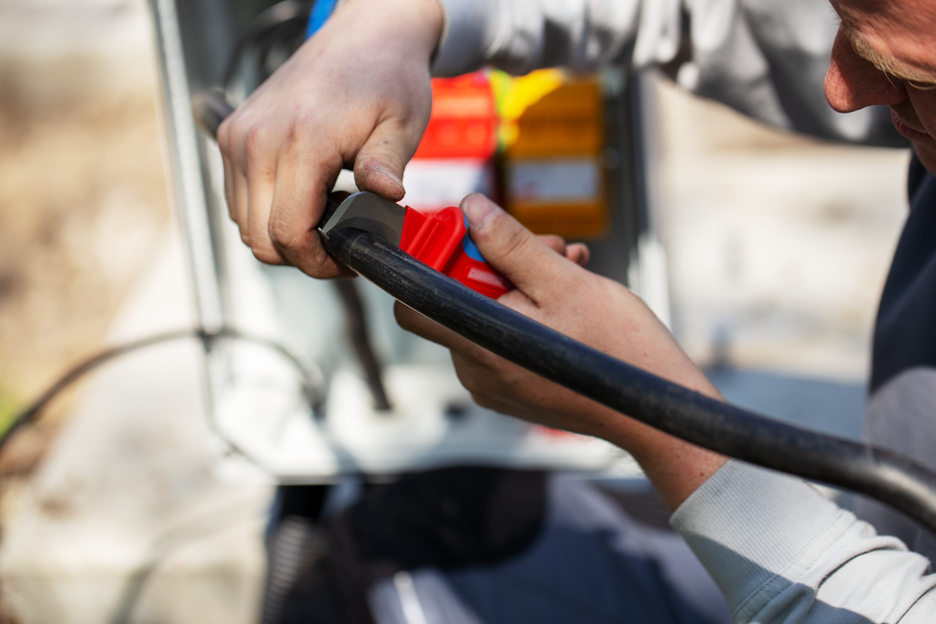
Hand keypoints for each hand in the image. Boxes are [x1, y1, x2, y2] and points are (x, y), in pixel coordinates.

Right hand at [217, 0, 442, 276]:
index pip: (288, 232)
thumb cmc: (387, 76)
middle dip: (303, 253)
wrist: (365, 34)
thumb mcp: (402, 125)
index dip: (319, 262)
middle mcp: (257, 139)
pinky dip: (268, 211)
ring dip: (284, 232)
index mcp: (301, 140)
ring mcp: (239, 137)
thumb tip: (386, 199)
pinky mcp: (233, 135)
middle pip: (260, 238)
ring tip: (328, 215)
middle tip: (342, 243)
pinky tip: (307, 197)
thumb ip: (387, 166)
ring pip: (246, 224)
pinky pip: (239, 200)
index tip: (348, 261)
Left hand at [395, 194, 727, 508]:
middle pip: (459, 300)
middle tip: (549, 246)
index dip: (432, 263)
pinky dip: (527, 312)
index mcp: (479, 344)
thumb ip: (510, 244)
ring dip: (522, 283)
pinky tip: (567, 295)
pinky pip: (504, 338)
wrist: (654, 409)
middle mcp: (476, 371)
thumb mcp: (564, 281)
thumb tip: (471, 209)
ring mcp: (494, 384)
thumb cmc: (616, 349)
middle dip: (498, 263)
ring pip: (487, 315)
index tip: (468, 239)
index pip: (413, 303)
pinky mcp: (513, 390)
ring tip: (569, 266)